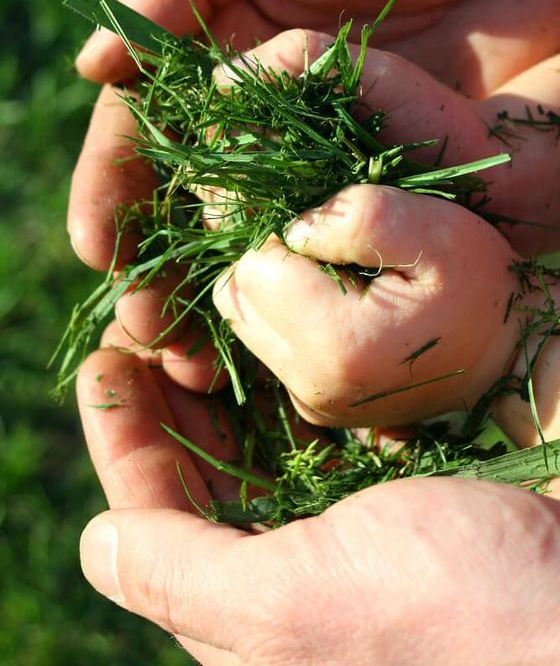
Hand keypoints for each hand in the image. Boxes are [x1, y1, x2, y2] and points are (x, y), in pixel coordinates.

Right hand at [67, 29, 559, 407]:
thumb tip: (95, 67)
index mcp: (227, 29)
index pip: (157, 121)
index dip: (122, 186)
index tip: (100, 250)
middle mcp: (278, 91)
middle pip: (208, 189)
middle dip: (172, 258)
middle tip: (150, 326)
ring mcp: (345, 125)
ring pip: (274, 221)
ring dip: (237, 287)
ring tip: (202, 352)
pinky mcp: (413, 143)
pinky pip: (356, 217)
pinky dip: (321, 271)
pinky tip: (288, 326)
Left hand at [77, 347, 559, 664]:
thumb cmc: (454, 612)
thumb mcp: (296, 607)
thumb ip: (185, 578)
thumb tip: (95, 542)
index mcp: (266, 609)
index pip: (162, 518)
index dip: (125, 440)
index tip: (106, 365)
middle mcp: (307, 556)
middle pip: (213, 460)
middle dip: (174, 391)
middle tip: (149, 319)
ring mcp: (361, 500)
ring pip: (268, 421)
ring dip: (231, 365)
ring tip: (202, 304)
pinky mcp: (409, 455)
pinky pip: (332, 397)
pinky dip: (299, 355)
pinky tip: (279, 311)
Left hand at [213, 179, 520, 428]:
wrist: (505, 361)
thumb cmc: (478, 292)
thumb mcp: (437, 234)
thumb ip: (360, 218)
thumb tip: (292, 227)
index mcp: (336, 345)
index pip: (254, 266)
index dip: (287, 233)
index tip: (336, 234)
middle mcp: (311, 385)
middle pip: (238, 295)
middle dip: (273, 261)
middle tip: (334, 254)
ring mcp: (310, 401)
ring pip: (245, 317)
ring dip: (278, 287)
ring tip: (337, 279)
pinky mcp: (312, 402)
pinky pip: (267, 340)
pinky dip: (289, 314)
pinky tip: (337, 306)